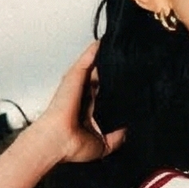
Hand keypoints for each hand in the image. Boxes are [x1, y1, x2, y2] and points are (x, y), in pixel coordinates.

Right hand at [32, 43, 125, 165]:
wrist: (57, 143)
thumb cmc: (72, 146)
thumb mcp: (102, 145)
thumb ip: (116, 138)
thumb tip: (128, 131)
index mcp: (88, 109)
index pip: (104, 92)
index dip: (116, 85)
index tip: (130, 78)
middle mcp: (82, 95)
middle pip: (100, 76)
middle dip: (112, 68)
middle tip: (130, 59)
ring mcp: (77, 85)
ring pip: (93, 66)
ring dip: (104, 56)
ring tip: (119, 44)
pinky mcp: (73, 78)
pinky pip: (86, 61)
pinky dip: (94, 51)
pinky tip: (105, 41)